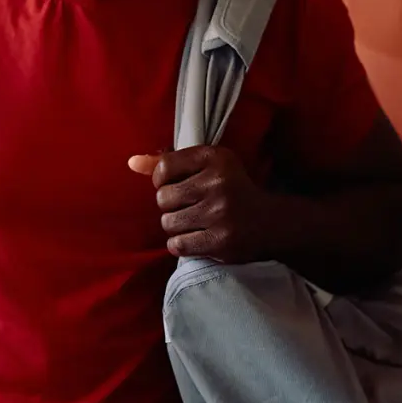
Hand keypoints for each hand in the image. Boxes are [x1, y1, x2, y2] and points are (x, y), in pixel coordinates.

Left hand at [128, 146, 278, 260]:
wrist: (270, 222)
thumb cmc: (231, 190)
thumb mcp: (207, 167)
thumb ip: (169, 163)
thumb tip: (132, 162)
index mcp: (215, 158)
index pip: (164, 167)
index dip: (161, 180)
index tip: (174, 185)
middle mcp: (218, 183)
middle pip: (163, 197)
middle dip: (170, 205)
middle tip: (188, 207)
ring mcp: (220, 213)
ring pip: (168, 223)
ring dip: (176, 226)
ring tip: (194, 223)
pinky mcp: (220, 241)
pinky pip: (177, 244)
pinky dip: (181, 244)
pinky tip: (195, 238)